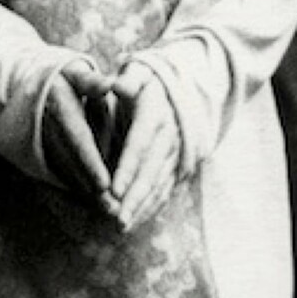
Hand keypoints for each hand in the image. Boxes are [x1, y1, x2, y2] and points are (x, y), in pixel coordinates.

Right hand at [41, 60, 119, 216]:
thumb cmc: (59, 77)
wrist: (23, 86)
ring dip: (87, 192)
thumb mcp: (73, 71)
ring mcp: (42, 144)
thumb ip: (92, 82)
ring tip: (110, 210)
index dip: (90, 162)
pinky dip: (78, 187)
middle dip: (92, 186)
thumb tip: (110, 85)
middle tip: (114, 208)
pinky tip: (96, 201)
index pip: (78, 138)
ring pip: (66, 171)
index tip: (105, 184)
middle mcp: (48, 129)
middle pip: (72, 163)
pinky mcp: (41, 154)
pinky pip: (61, 173)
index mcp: (59, 106)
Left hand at [106, 63, 182, 233]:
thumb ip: (129, 79)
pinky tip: (137, 220)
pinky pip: (165, 188)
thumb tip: (118, 86)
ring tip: (122, 226)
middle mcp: (170, 137)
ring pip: (158, 184)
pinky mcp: (179, 165)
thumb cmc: (149, 80)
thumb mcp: (141, 71)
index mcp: (156, 114)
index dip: (127, 167)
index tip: (113, 189)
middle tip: (117, 219)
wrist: (182, 88)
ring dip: (141, 207)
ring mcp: (177, 153)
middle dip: (134, 198)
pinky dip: (152, 206)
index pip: (140, 144)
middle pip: (151, 171)